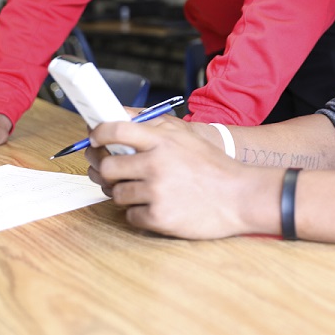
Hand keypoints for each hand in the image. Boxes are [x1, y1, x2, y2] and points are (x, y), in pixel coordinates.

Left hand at [86, 115, 280, 238]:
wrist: (240, 196)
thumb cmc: (212, 165)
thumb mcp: (185, 135)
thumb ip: (153, 125)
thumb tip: (118, 116)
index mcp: (162, 141)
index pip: (115, 130)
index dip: (98, 134)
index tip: (94, 140)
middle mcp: (156, 164)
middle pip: (107, 167)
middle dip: (105, 170)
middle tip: (113, 172)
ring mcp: (157, 192)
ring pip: (116, 193)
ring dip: (124, 193)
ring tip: (143, 190)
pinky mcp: (159, 218)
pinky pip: (130, 215)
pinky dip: (138, 212)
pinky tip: (155, 206)